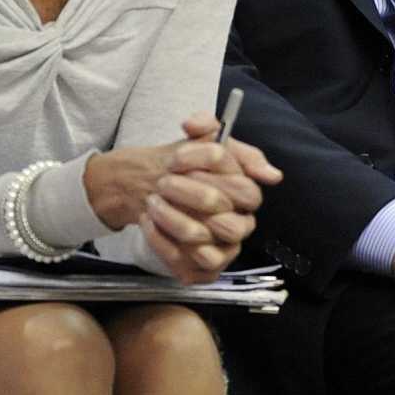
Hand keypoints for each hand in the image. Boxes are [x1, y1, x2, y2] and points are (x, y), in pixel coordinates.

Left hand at [137, 113, 283, 283]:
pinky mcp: (205, 269)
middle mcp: (242, 224)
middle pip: (228, 222)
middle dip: (190, 199)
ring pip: (205, 244)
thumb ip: (207, 126)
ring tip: (151, 203)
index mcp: (247, 195)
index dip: (210, 175)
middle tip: (162, 183)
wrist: (152, 191)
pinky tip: (147, 223)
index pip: (245, 189)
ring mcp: (225, 249)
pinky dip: (162, 243)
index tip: (176, 160)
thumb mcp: (198, 140)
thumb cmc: (184, 169)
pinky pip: (186, 263)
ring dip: (173, 222)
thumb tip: (200, 126)